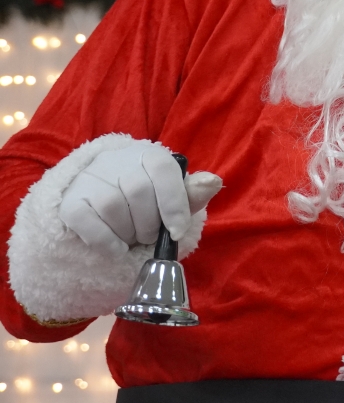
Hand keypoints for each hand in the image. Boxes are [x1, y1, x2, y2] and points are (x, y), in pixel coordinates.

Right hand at [59, 140, 221, 255]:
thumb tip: (213, 182)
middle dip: (150, 224)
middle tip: (151, 236)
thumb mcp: (175, 197)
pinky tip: (116, 247)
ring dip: (128, 232)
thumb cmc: (149, 201)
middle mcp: (116, 159)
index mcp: (149, 155)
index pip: (163, 171)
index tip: (178, 232)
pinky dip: (105, 241)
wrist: (105, 203)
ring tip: (134, 238)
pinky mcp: (70, 200)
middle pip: (138, 191)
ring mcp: (89, 178)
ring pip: (112, 205)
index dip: (173, 204)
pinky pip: (85, 220)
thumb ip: (192, 193)